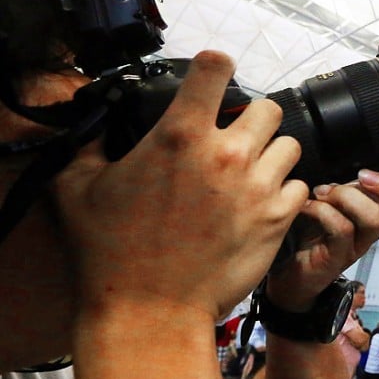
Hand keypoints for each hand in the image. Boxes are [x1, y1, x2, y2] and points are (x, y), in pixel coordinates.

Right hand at [55, 51, 307, 320]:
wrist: (150, 310)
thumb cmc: (111, 253)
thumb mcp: (77, 188)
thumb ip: (90, 146)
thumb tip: (96, 127)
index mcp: (179, 135)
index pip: (215, 69)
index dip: (214, 68)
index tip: (211, 79)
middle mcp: (227, 154)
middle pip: (268, 108)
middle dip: (253, 119)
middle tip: (235, 139)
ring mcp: (258, 187)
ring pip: (290, 145)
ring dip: (273, 154)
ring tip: (252, 173)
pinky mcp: (278, 219)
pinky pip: (300, 187)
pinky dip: (286, 191)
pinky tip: (263, 204)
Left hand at [266, 157, 378, 310]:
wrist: (288, 270)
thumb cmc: (311, 231)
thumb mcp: (333, 199)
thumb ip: (348, 182)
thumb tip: (353, 154)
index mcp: (378, 212)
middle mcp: (375, 230)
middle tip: (364, 175)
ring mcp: (359, 245)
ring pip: (376, 218)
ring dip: (348, 196)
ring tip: (323, 192)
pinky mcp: (337, 257)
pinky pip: (340, 228)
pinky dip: (322, 210)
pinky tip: (307, 205)